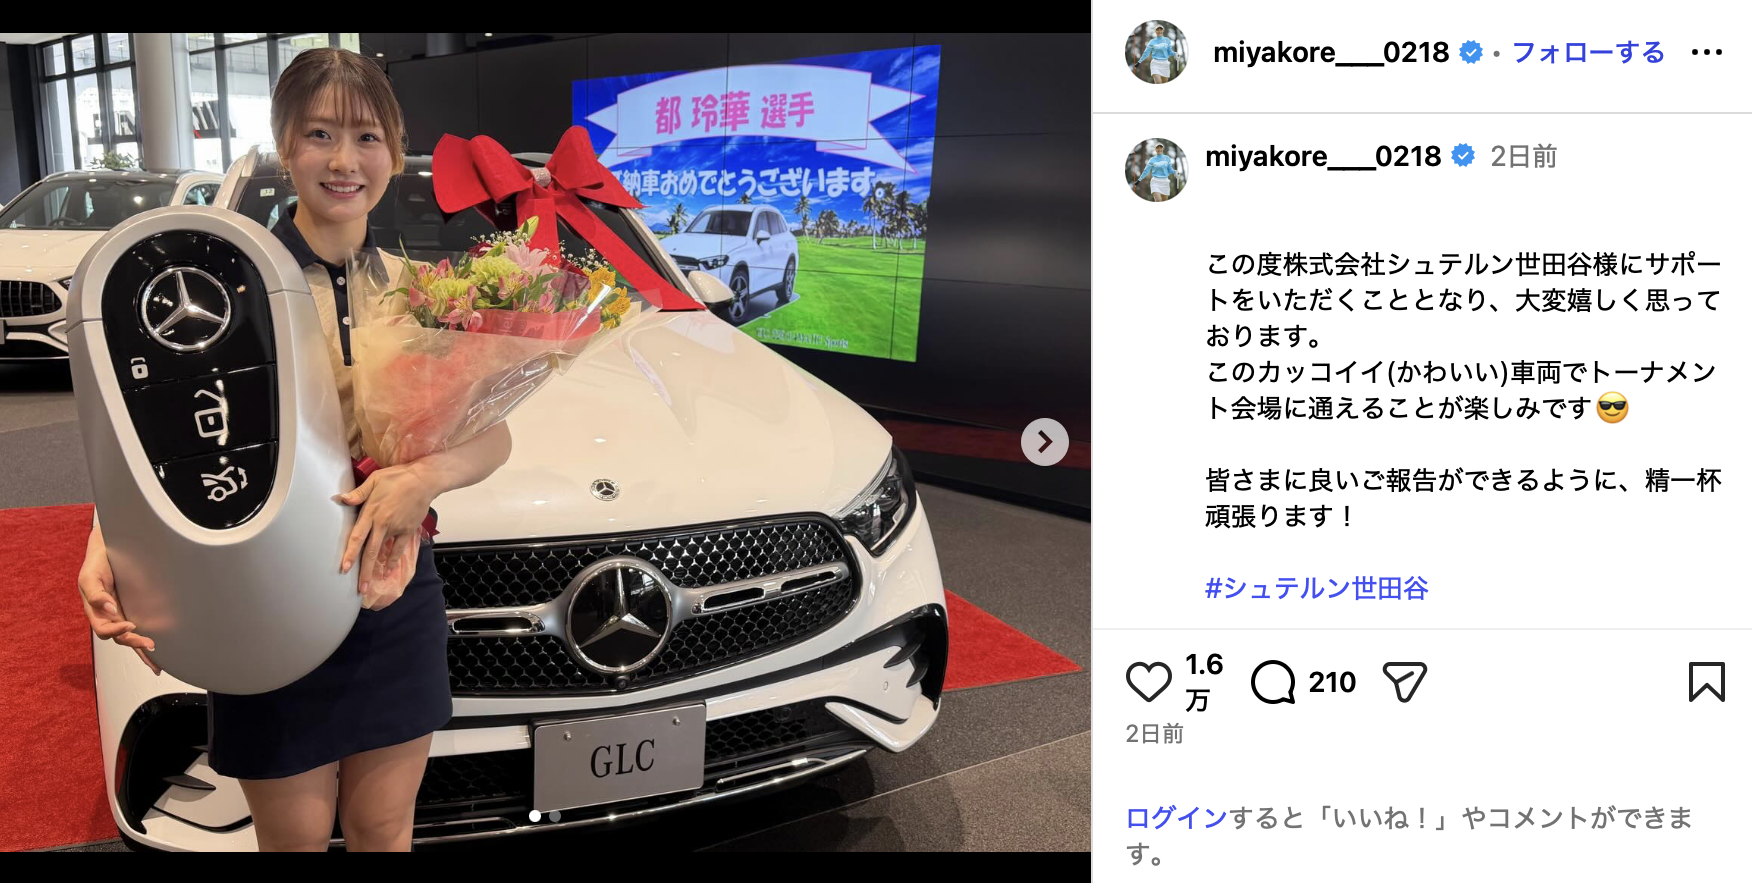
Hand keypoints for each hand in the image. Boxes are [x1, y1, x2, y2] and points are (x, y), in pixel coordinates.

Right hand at [78, 536, 159, 675]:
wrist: (107, 551)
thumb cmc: (96, 565)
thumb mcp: (89, 577)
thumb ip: (95, 594)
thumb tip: (109, 609)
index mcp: (95, 612)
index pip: (104, 629)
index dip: (115, 630)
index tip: (130, 624)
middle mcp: (108, 616)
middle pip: (119, 637)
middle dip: (134, 643)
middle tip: (151, 645)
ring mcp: (121, 613)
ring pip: (129, 636)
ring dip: (141, 647)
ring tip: (156, 656)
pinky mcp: (132, 608)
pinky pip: (139, 626)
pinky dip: (146, 636)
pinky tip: (160, 645)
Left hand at [335, 462, 436, 577]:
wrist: (424, 480)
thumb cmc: (397, 477)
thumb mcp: (374, 480)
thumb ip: (358, 493)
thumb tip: (341, 499)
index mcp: (371, 513)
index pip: (357, 537)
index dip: (350, 554)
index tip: (344, 569)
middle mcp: (382, 524)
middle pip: (370, 552)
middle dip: (363, 571)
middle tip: (359, 589)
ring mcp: (396, 529)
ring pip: (382, 553)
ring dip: (376, 569)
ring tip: (371, 584)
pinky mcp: (407, 530)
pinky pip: (398, 549)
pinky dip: (392, 560)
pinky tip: (388, 570)